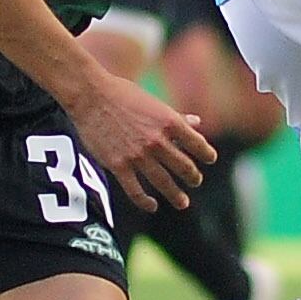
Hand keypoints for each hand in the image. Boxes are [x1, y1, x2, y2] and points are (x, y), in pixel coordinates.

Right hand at [64, 73, 214, 213]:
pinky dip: (146, 202)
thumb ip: (176, 117)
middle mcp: (157, 140)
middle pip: (184, 167)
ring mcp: (138, 155)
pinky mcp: (118, 165)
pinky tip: (152, 205)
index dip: (207, 154)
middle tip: (195, 181)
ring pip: (163, 183)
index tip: (209, 160)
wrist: (90, 95)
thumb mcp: (154, 102)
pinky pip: (136, 191)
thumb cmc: (122, 94)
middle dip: (193, 177)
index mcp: (169, 121)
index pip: (197, 144)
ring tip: (182, 203)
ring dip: (176, 195)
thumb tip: (197, 123)